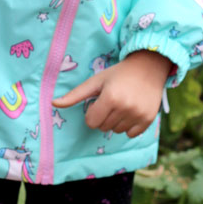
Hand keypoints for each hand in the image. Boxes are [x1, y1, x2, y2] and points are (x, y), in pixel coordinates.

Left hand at [52, 50, 172, 137]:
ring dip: (116, 121)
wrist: (148, 68)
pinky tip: (131, 110)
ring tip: (122, 104)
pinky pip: (131, 134)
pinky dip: (128, 126)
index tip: (98, 102)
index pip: (92, 122)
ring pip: (117, 131)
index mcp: (110, 98)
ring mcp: (138, 115)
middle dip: (103, 116)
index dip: (92, 113)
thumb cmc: (117, 74)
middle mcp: (125, 108)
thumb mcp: (95, 81)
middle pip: (103, 127)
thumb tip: (53, 104)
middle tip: (111, 101)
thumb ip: (75, 95)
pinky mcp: (149, 120)